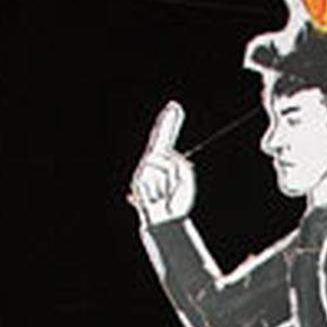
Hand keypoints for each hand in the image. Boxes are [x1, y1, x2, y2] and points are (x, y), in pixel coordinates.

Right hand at [130, 102, 194, 225]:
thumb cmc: (176, 202)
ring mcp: (145, 169)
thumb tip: (168, 156)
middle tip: (175, 106)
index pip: (168, 138)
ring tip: (168, 193)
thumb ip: (179, 164)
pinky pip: (157, 174)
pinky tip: (159, 196)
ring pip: (165, 162)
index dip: (170, 123)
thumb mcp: (185, 179)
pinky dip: (164, 185)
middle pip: (160, 138)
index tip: (175, 107)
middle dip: (168, 122)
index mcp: (167, 161)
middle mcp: (154, 162)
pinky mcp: (140, 178)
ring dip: (172, 179)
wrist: (166, 221)